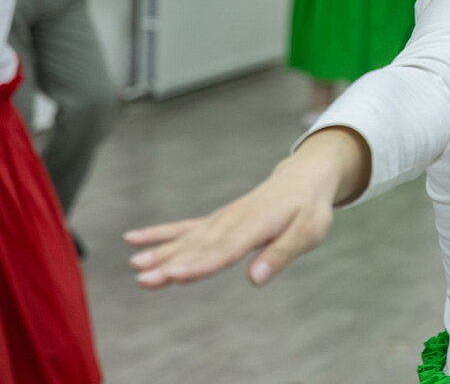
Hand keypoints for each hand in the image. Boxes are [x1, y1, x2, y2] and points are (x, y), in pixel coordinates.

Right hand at [126, 128, 367, 288]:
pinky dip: (160, 232)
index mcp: (257, 224)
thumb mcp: (309, 231)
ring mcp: (222, 219)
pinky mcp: (217, 220)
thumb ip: (281, 254)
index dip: (200, 264)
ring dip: (160, 251)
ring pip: (187, 238)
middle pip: (199, 247)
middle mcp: (234, 221)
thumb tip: (255, 279)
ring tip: (135, 265)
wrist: (303, 177)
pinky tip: (134, 238)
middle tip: (143, 279)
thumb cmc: (309, 208)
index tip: (174, 276)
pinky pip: (185, 227)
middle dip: (170, 264)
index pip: (225, 250)